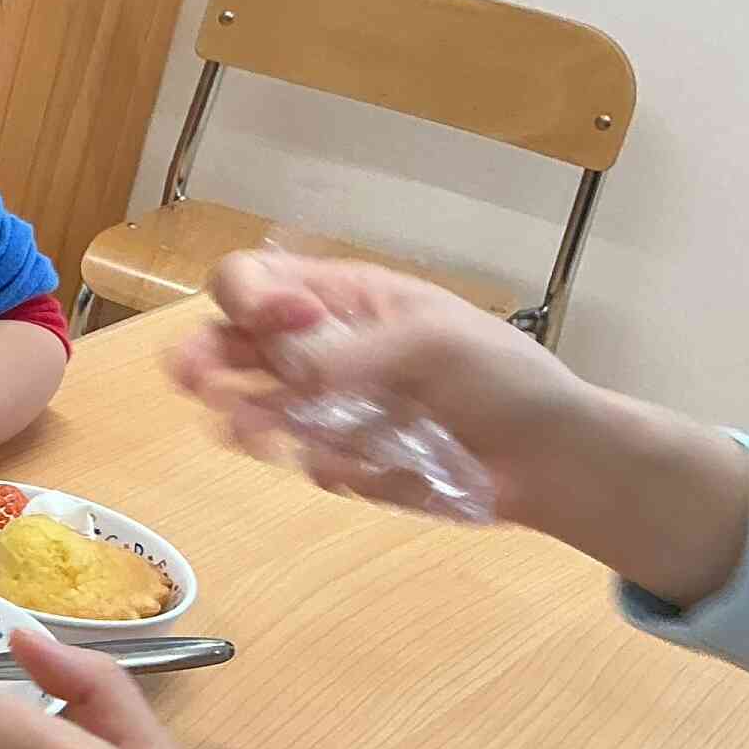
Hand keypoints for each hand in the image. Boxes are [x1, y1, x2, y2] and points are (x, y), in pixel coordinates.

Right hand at [165, 252, 585, 521]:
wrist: (552, 459)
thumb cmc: (501, 376)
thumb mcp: (432, 344)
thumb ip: (352, 353)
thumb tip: (282, 363)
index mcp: (340, 299)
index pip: (255, 281)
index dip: (250, 299)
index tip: (281, 324)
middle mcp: (318, 348)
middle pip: (230, 345)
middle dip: (206, 360)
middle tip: (196, 380)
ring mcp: (324, 408)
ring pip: (251, 409)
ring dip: (251, 422)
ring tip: (265, 436)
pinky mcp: (340, 460)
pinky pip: (306, 463)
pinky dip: (335, 468)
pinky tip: (382, 468)